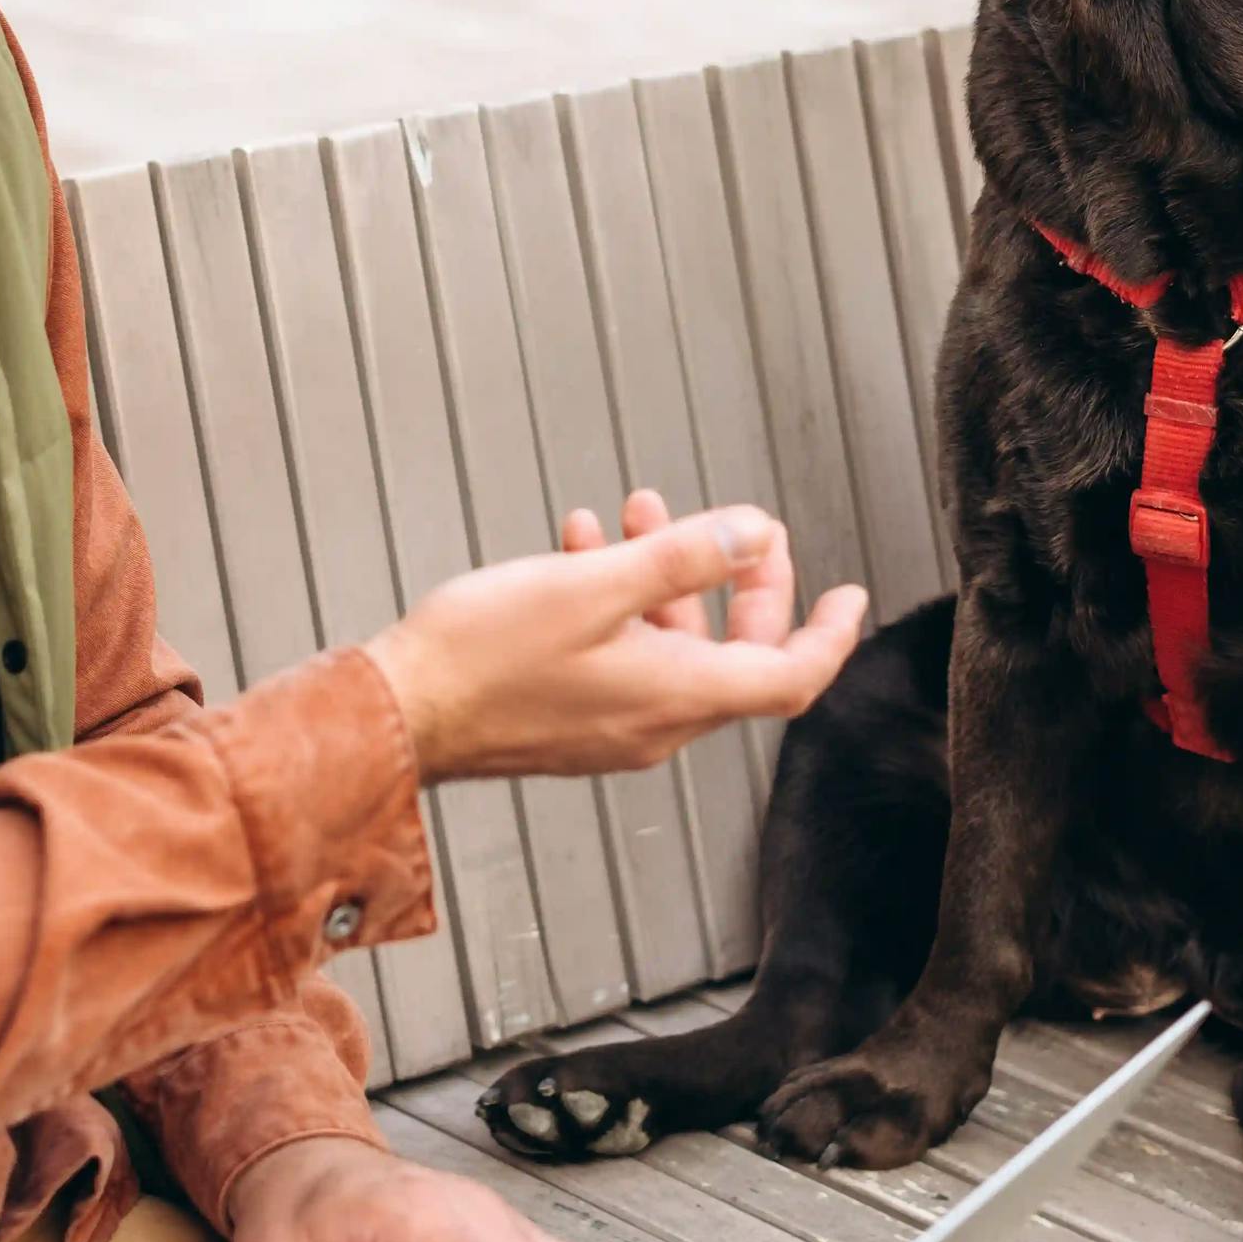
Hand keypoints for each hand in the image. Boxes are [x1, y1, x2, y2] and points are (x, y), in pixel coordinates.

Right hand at [367, 491, 865, 784]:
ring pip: (673, 648)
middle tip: (741, 531)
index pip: (790, 677)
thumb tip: (752, 533)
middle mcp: (654, 725)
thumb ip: (682, 557)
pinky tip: (586, 546)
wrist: (393, 715)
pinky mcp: (570, 722)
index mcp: (675, 697)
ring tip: (639, 513)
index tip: (849, 596)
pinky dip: (620, 601)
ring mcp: (611, 728)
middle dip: (743, 583)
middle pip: (735, 656)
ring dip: (668, 577)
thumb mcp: (592, 586)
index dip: (829, 634)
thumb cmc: (480, 658)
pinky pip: (623, 657)